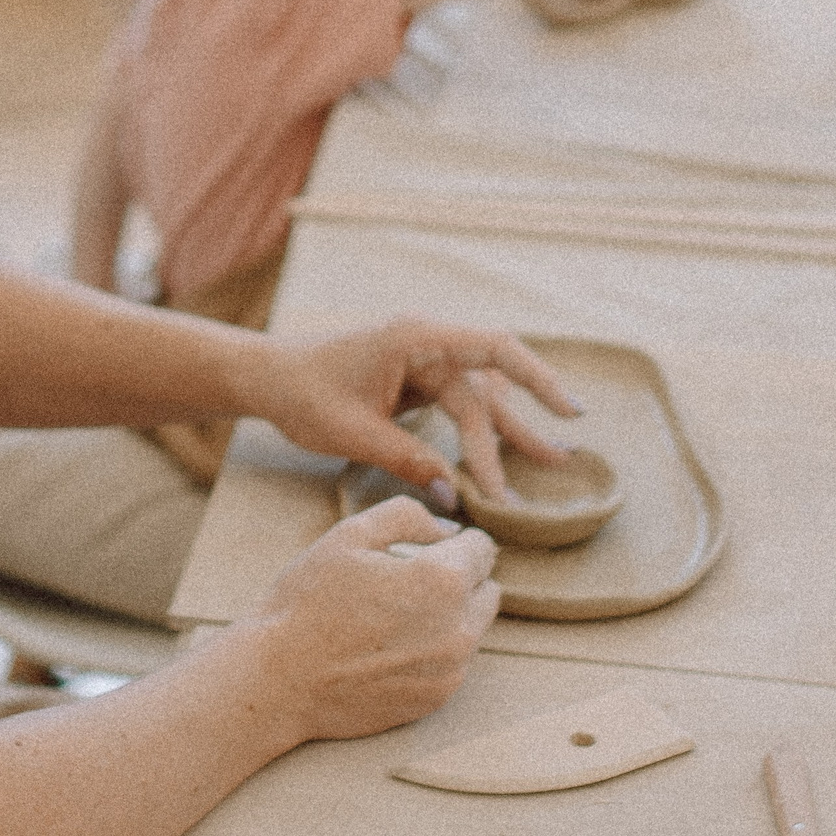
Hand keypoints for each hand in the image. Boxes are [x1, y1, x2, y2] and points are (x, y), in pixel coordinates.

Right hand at [239, 496, 499, 740]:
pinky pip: (454, 662)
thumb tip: (446, 529)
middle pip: (487, 589)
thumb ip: (408, 516)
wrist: (279, 680)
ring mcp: (451, 669)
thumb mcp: (350, 534)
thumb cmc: (308, 602)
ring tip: (394, 615)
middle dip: (460, 578)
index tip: (425, 547)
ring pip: (474, 628)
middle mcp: (459, 628)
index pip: (483, 548)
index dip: (454, 541)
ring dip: (450, 615)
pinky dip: (434, 650)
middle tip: (409, 579)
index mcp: (442, 580)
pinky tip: (389, 647)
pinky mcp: (437, 698)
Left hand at [255, 320, 582, 508]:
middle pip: (487, 385)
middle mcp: (427, 343)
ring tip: (547, 461)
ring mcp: (423, 360)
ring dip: (506, 431)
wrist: (268, 377)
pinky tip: (500, 455)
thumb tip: (453, 497)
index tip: (567, 412)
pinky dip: (479, 431)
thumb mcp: (354, 433)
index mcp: (416, 338)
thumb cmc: (304, 394)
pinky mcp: (416, 380)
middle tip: (560, 458)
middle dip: (520, 426)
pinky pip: (458, 405)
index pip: (493, 349)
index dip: (537, 377)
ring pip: (477, 397)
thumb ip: (407, 461)